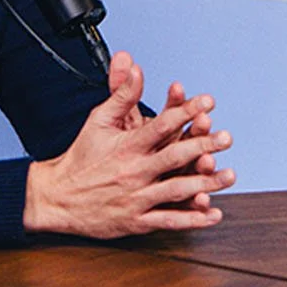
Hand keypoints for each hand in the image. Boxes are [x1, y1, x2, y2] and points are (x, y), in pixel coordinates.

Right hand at [23, 51, 235, 237]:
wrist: (57, 197)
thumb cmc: (81, 156)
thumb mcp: (99, 120)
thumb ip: (121, 93)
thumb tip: (134, 65)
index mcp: (127, 146)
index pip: (161, 125)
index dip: (185, 111)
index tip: (207, 102)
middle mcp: (134, 171)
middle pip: (174, 156)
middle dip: (203, 146)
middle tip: (226, 137)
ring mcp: (136, 198)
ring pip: (176, 190)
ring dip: (205, 183)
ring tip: (229, 174)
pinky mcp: (136, 221)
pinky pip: (168, 221)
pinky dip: (192, 220)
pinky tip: (212, 213)